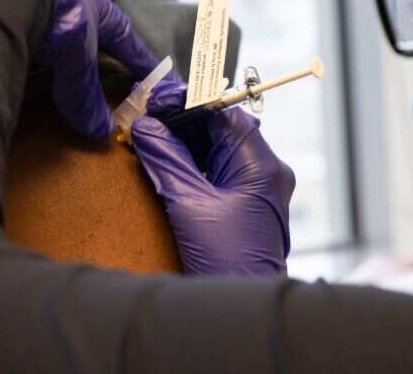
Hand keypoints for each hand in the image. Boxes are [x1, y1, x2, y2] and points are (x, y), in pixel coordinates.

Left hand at [14, 0, 161, 139]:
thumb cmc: (60, 20)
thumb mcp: (79, 63)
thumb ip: (86, 96)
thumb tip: (101, 131)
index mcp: (101, 8)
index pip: (128, 39)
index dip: (141, 60)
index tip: (155, 74)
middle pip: (96, 26)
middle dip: (103, 45)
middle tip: (111, 62)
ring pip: (62, 22)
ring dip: (67, 40)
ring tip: (67, 58)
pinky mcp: (15, 0)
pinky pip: (31, 23)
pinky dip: (35, 38)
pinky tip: (29, 49)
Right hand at [131, 82, 295, 275]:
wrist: (238, 312)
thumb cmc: (225, 262)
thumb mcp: (187, 204)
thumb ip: (165, 158)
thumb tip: (146, 126)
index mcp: (261, 165)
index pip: (225, 112)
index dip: (188, 102)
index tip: (155, 101)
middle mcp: (267, 173)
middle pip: (222, 129)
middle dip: (183, 123)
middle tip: (146, 119)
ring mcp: (259, 191)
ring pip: (218, 150)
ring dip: (185, 143)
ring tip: (149, 138)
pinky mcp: (247, 207)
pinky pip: (219, 172)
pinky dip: (193, 165)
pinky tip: (166, 163)